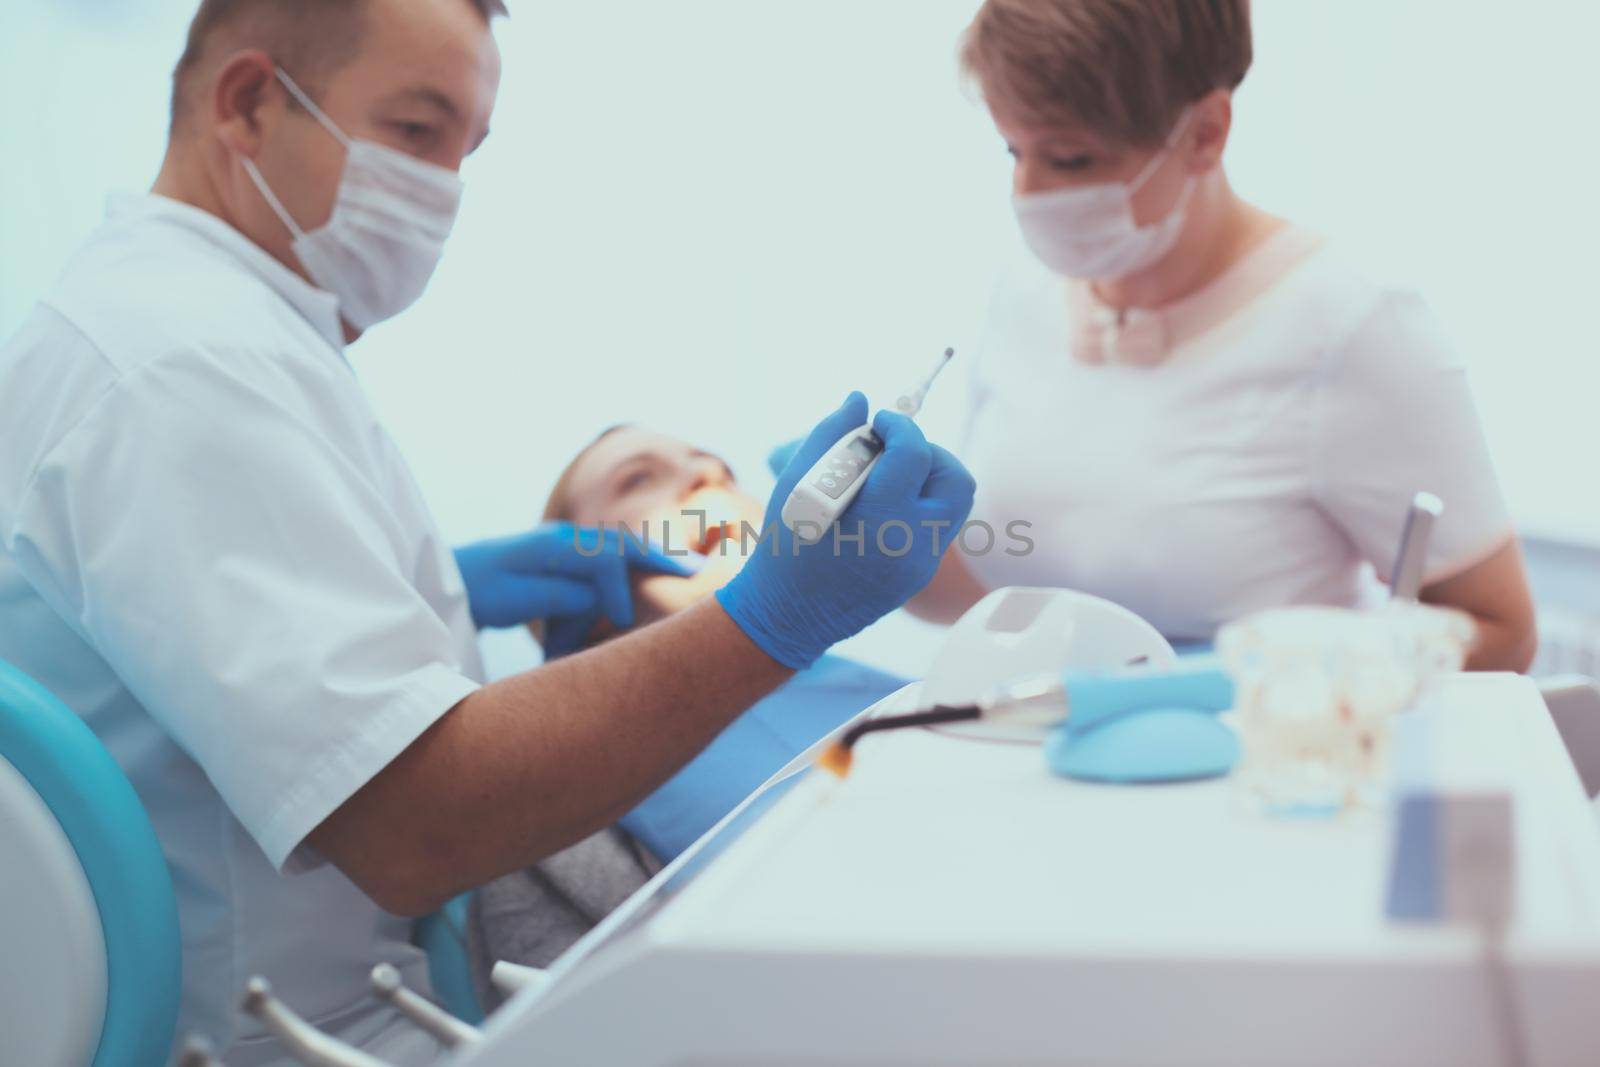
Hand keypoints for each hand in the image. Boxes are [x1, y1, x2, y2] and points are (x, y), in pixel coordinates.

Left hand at [454, 524, 693, 655]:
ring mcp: (566, 545)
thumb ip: (564, 596)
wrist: (450, 579)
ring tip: (686, 571)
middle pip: (624, 544)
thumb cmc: (478, 591)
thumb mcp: (516, 598)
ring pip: (619, 550)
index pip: (606, 561)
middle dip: (661, 558)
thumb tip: (603, 601)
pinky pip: (608, 559)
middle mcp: (566, 538)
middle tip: (698, 573)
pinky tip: (654, 570)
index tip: (626, 624)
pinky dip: (633, 565)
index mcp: (555, 545)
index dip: (620, 592)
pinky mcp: (564, 559)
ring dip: (648, 562)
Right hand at [716, 392, 975, 667]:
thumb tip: (861, 399)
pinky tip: (880, 506)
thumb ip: (833, 433)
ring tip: (888, 477)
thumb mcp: (798, 481)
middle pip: (954, 478)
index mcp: (880, 519)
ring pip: (954, 502)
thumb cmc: (787, 542)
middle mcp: (912, 544)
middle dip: (928, 452)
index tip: (880, 421)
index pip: (915, 453)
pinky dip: (917, 504)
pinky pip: (937, 524)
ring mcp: (922, 564)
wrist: (789, 614)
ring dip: (929, 478)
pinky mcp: (921, 574)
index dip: (900, 425)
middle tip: (893, 450)